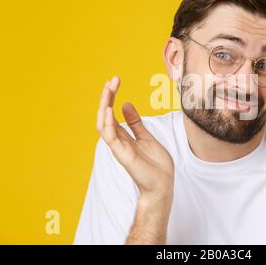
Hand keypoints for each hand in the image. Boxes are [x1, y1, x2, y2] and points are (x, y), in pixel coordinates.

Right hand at [96, 76, 174, 200]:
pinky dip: (108, 123)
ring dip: (105, 106)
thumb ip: (135, 123)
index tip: (114, 80)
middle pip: (105, 116)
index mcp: (123, 136)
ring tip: (108, 89)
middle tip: (111, 80)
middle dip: (107, 97)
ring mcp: (118, 148)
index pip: (112, 113)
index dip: (111, 97)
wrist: (163, 184)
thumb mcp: (146, 136)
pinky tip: (109, 109)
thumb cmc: (155, 164)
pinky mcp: (122, 155)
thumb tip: (125, 104)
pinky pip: (110, 137)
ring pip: (103, 124)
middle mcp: (118, 141)